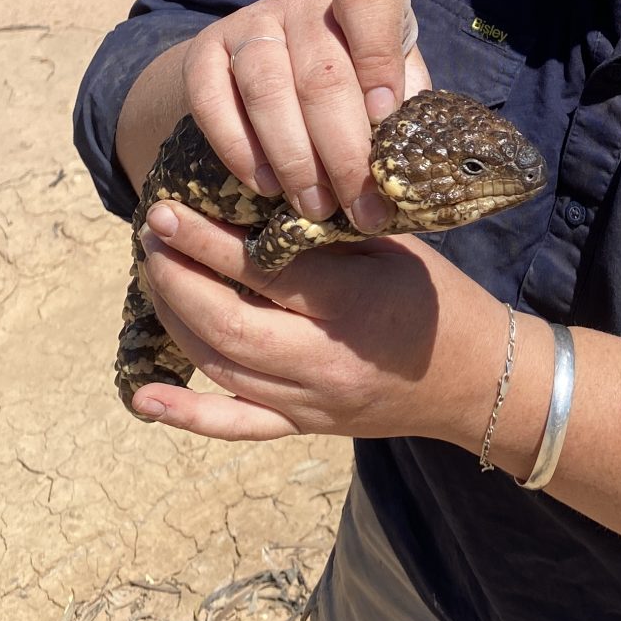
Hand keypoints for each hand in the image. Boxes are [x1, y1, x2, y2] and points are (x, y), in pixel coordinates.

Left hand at [129, 195, 504, 443]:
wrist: (477, 378)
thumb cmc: (437, 297)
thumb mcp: (392, 249)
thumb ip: (329, 230)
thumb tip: (257, 194)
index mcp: (352, 305)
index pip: (264, 272)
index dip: (206, 242)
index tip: (167, 210)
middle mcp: (324, 360)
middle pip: (228, 325)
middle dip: (178, 279)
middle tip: (151, 236)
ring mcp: (310, 401)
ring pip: (222, 367)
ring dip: (176, 320)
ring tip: (154, 274)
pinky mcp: (304, 425)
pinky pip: (237, 426)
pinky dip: (186, 416)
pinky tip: (143, 397)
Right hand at [181, 0, 429, 229]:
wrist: (272, 67)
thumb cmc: (354, 83)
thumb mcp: (391, 82)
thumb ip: (406, 110)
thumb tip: (419, 166)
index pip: (370, 3)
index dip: (379, 60)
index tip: (384, 118)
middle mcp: (304, 0)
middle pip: (322, 74)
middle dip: (345, 152)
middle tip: (361, 207)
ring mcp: (251, 22)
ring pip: (268, 89)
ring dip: (295, 160)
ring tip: (316, 207)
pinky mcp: (204, 51)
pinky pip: (213, 101)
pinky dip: (240, 149)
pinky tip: (265, 185)